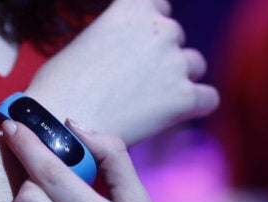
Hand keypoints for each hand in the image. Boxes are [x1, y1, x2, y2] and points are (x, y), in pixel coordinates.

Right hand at [26, 0, 217, 145]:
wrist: (58, 123)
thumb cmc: (60, 86)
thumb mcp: (86, 42)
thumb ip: (116, 38)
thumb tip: (127, 55)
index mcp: (133, 8)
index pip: (158, 7)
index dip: (148, 30)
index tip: (135, 50)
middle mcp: (160, 29)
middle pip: (176, 38)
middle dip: (161, 57)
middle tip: (134, 84)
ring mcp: (175, 63)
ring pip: (195, 65)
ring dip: (177, 79)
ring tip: (146, 102)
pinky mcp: (184, 98)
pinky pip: (209, 98)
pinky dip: (195, 106)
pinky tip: (172, 116)